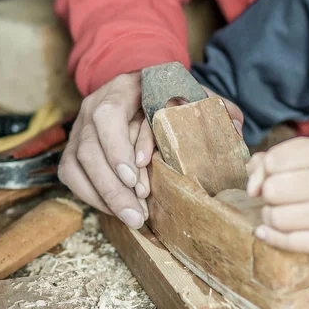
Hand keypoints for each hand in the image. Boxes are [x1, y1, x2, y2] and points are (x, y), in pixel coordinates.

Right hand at [58, 71, 243, 228]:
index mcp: (120, 90)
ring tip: (132, 219)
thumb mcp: (188, 94)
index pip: (109, 116)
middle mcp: (92, 107)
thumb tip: (236, 127)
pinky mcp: (74, 150)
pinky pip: (72, 177)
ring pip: (77, 165)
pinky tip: (115, 211)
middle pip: (89, 148)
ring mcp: (79, 130)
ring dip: (104, 196)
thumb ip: (211, 107)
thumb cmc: (164, 97)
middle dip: (113, 186)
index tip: (135, 176)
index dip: (119, 147)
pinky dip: (92, 197)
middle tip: (138, 214)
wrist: (137, 91)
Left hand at [246, 137, 308, 266]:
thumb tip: (252, 186)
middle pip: (272, 190)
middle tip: (280, 203)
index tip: (269, 183)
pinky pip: (290, 242)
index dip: (262, 175)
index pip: (271, 161)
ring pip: (277, 217)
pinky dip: (274, 239)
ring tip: (282, 218)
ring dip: (271, 221)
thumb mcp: (308, 162)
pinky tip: (271, 235)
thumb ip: (270, 162)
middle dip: (268, 200)